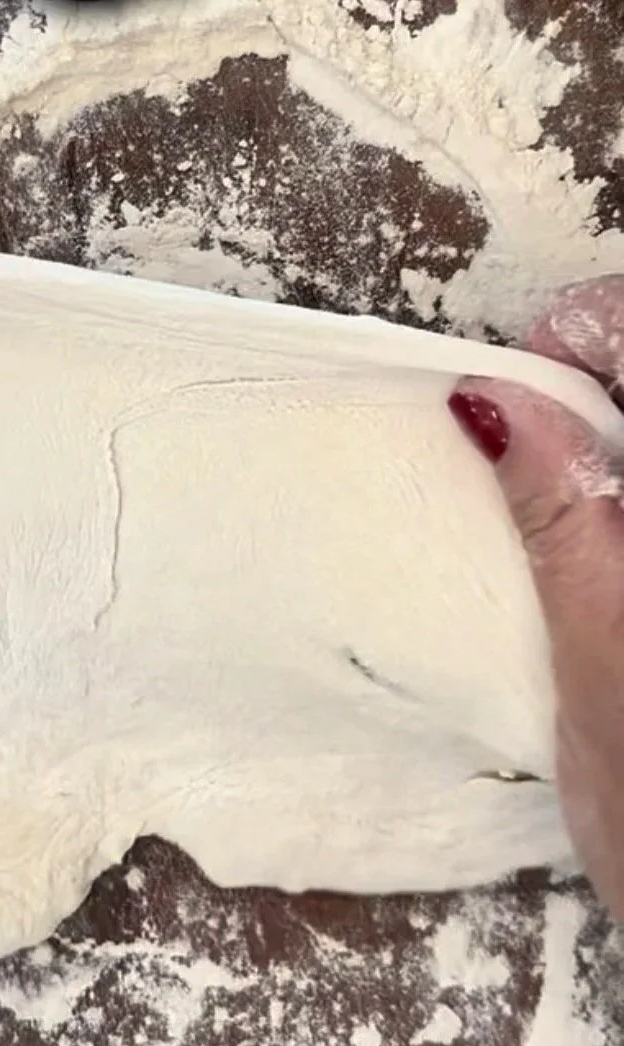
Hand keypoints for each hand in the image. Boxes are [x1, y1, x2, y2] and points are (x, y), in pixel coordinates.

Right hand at [449, 278, 623, 917]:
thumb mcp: (600, 657)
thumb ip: (560, 516)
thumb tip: (493, 402)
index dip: (598, 327)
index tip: (525, 365)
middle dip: (606, 375)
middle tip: (533, 418)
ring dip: (612, 437)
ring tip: (558, 470)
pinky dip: (616, 496)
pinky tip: (599, 524)